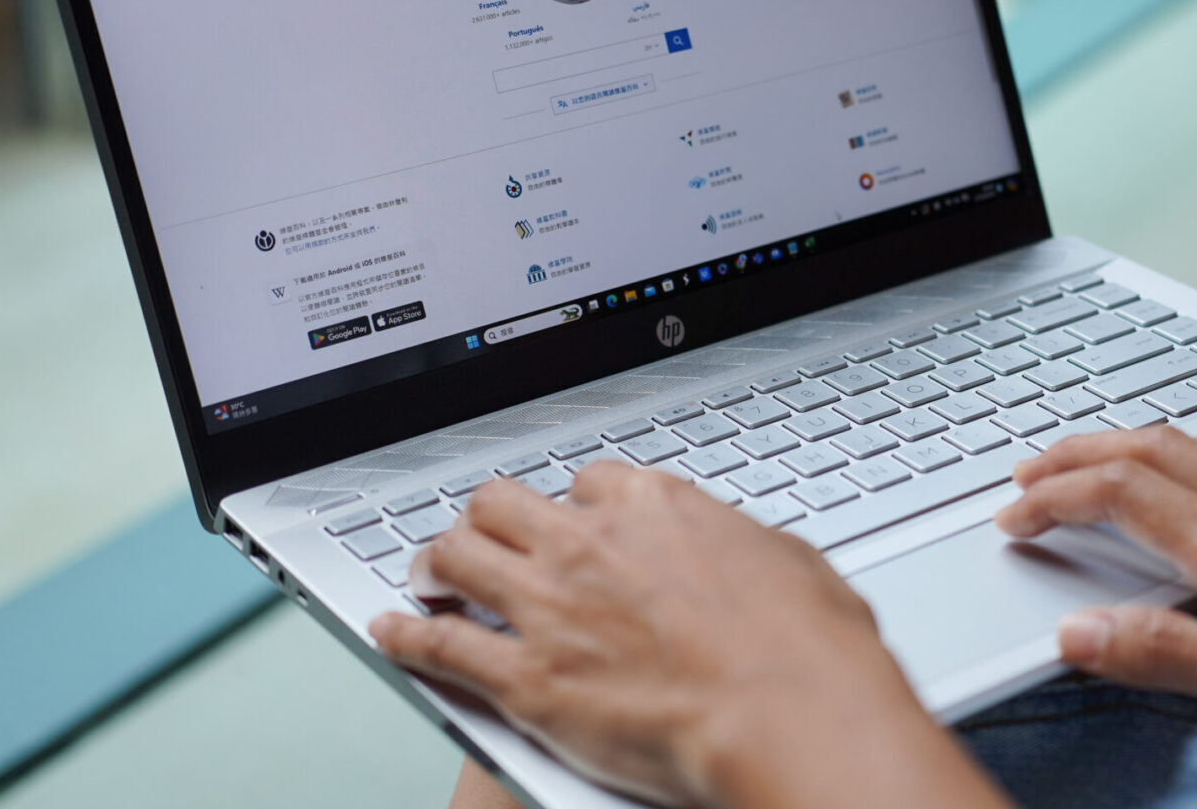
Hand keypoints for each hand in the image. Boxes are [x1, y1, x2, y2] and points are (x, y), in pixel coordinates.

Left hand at [370, 465, 1007, 808]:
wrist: (789, 713)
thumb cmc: (807, 649)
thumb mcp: (789, 563)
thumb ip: (741, 549)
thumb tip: (748, 554)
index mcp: (654, 506)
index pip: (587, 483)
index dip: (573, 506)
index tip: (573, 522)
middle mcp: (589, 543)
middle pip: (503, 504)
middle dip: (486, 518)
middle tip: (480, 536)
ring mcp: (550, 608)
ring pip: (457, 558)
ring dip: (434, 563)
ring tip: (424, 573)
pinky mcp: (527, 680)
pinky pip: (440, 647)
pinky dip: (404, 638)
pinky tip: (389, 631)